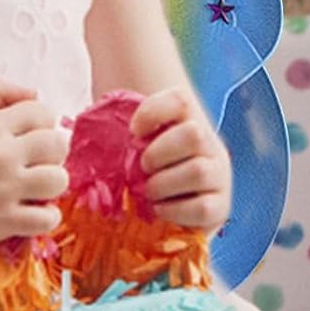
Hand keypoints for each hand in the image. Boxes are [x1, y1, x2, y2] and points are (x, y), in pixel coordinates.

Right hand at [0, 79, 69, 246]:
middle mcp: (1, 154)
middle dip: (53, 152)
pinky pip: (49, 217)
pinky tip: (34, 211)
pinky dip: (48, 216)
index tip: (32, 136)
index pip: (43, 113)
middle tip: (38, 161)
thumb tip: (35, 93)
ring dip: (53, 183)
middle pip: (57, 144)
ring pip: (58, 180)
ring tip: (37, 186)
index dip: (43, 124)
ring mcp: (4, 189)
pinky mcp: (6, 220)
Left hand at [132, 88, 230, 233]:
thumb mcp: (132, 146)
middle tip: (141, 168)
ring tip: (148, 192)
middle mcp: (209, 144)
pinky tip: (159, 208)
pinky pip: (203, 207)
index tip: (133, 131)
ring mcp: (219, 175)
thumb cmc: (145, 171)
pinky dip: (175, 210)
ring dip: (164, 184)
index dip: (153, 112)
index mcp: (188, 121)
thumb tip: (88, 140)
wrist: (171, 206)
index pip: (180, 100)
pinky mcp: (221, 208)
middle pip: (194, 134)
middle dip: (158, 154)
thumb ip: (119, 136)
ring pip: (198, 171)